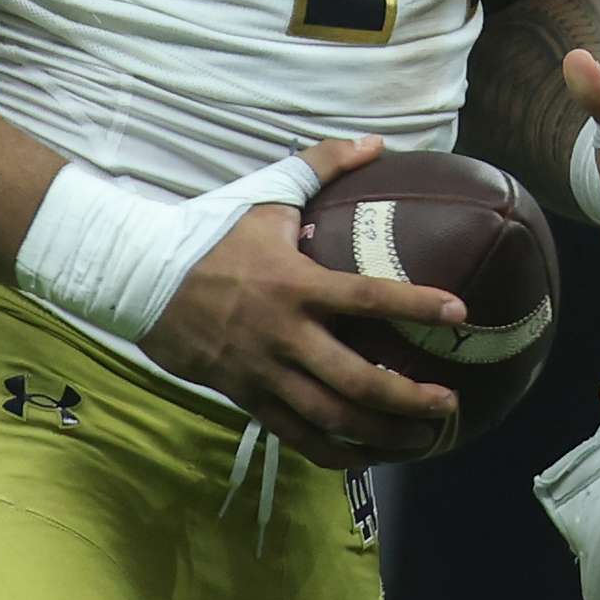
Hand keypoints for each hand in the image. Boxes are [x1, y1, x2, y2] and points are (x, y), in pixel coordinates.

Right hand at [141, 138, 467, 469]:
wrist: (140, 280)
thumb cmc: (210, 234)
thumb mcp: (267, 194)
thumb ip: (322, 164)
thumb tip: (376, 142)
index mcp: (296, 285)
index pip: (368, 297)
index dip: (415, 305)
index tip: (459, 312)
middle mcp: (284, 336)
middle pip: (355, 380)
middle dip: (407, 397)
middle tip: (448, 402)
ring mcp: (264, 373)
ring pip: (329, 418)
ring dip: (379, 433)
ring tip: (422, 438)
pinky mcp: (245, 397)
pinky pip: (294, 436)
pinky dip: (333, 453)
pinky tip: (367, 457)